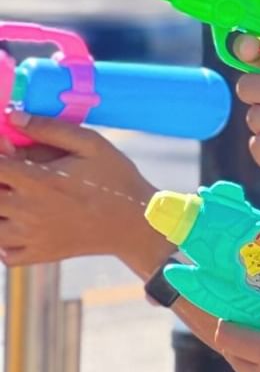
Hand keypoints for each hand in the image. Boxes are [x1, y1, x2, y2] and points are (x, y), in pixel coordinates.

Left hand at [0, 117, 163, 269]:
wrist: (135, 221)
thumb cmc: (115, 177)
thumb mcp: (92, 144)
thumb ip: (51, 129)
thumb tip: (14, 117)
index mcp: (38, 181)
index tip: (9, 151)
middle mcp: (27, 211)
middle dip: (1, 181)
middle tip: (17, 175)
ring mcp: (29, 237)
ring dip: (0, 211)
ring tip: (18, 199)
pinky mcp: (37, 255)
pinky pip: (4, 253)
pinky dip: (5, 240)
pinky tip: (22, 225)